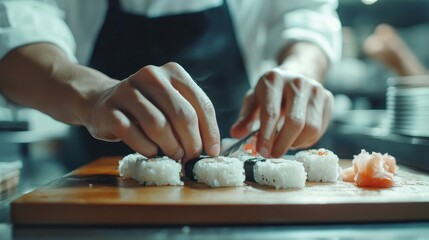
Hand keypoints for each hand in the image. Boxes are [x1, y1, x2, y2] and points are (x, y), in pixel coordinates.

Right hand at [82, 62, 219, 161]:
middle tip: (191, 158)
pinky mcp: (110, 109)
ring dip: (170, 147)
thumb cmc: (146, 107)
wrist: (102, 101)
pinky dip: (147, 148)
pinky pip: (133, 134)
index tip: (213, 151)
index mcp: (173, 71)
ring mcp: (128, 90)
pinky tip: (152, 152)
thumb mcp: (171, 103)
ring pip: (158, 125)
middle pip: (182, 115)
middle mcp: (151, 75)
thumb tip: (210, 148)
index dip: (210, 132)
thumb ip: (190, 118)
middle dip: (191, 142)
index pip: (201, 104)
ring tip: (173, 155)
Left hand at [230, 67, 332, 157]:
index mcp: (274, 79)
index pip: (271, 112)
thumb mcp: (253, 100)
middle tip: (272, 155)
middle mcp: (298, 82)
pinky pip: (319, 129)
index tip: (262, 152)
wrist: (296, 75)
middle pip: (295, 122)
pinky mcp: (328, 99)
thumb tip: (235, 133)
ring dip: (295, 143)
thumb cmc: (270, 93)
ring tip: (282, 144)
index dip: (266, 136)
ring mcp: (316, 89)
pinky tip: (294, 138)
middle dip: (282, 144)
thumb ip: (245, 117)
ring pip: (310, 128)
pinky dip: (306, 140)